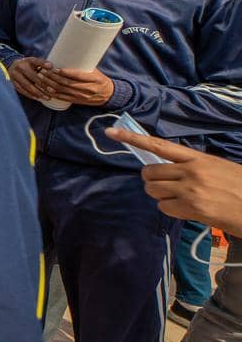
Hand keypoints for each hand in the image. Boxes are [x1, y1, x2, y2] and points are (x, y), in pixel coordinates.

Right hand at [8, 57, 53, 101]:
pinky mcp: (12, 82)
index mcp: (28, 60)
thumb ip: (43, 65)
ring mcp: (15, 75)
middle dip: (44, 84)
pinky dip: (31, 95)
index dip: (43, 64)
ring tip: (47, 97)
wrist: (12, 67)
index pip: (36, 61)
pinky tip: (38, 98)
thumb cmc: (29, 66)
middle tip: (53, 91)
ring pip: (28, 85)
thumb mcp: (35, 63)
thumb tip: (53, 68)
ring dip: (38, 92)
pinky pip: (22, 90)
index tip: (51, 67)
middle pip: (33, 76)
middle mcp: (20, 66)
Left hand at [43, 67, 114, 106]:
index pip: (77, 75)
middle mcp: (88, 88)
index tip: (54, 68)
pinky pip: (64, 98)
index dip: (65, 72)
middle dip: (53, 77)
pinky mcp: (78, 101)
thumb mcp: (95, 71)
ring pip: (63, 90)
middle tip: (43, 71)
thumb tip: (68, 55)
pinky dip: (54, 94)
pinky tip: (47, 89)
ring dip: (50, 85)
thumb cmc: (99, 79)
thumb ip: (83, 66)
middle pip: (67, 83)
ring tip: (42, 78)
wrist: (108, 94)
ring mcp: (82, 96)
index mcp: (94, 79)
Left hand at [124, 128, 241, 236]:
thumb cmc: (239, 186)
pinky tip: (186, 209)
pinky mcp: (192, 209)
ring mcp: (190, 190)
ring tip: (179, 198)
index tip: (111, 132)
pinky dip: (170, 209)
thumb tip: (171, 170)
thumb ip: (194, 166)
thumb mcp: (219, 168)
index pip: (159, 145)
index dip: (132, 138)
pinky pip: (164, 207)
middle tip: (166, 185)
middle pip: (149, 172)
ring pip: (153, 190)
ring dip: (160, 195)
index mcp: (198, 158)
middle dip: (152, 180)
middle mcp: (191, 171)